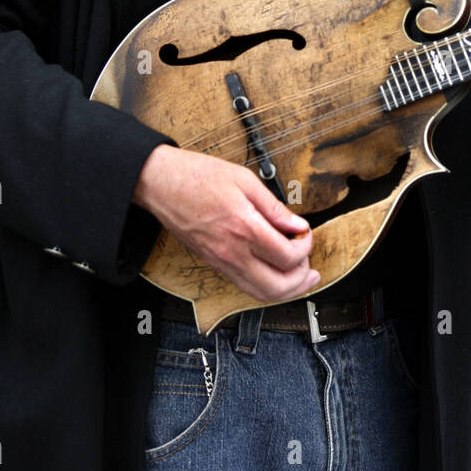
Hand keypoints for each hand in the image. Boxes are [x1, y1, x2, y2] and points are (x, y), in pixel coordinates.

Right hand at [132, 144, 319, 302]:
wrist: (160, 183)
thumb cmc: (197, 176)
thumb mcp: (244, 180)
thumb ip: (274, 207)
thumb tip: (297, 224)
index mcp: (244, 228)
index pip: (287, 257)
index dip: (305, 248)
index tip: (306, 235)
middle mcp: (233, 252)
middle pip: (278, 286)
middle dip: (301, 280)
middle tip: (310, 266)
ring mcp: (221, 262)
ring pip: (260, 294)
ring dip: (285, 290)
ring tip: (299, 277)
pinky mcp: (213, 263)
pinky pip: (244, 286)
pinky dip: (264, 286)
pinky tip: (273, 272)